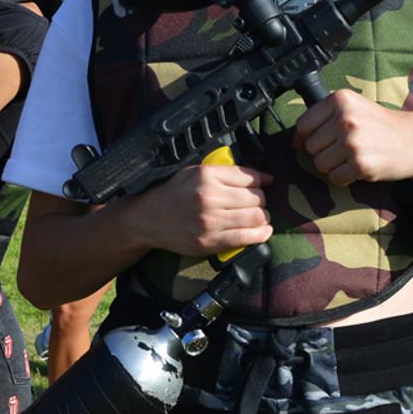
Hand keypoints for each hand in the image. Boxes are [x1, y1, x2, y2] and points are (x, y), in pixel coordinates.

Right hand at [121, 163, 272, 257]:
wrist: (148, 218)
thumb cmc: (173, 193)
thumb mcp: (195, 172)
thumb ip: (226, 172)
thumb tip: (263, 177)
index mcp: (206, 176)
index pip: (250, 177)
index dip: (261, 181)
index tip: (264, 184)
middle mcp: (209, 197)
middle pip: (256, 198)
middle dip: (261, 200)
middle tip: (257, 203)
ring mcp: (210, 221)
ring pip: (255, 217)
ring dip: (263, 217)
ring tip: (260, 217)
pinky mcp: (210, 241)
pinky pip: (246, 238)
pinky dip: (261, 235)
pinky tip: (263, 231)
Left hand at [291, 89, 412, 184]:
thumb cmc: (384, 125)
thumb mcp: (355, 108)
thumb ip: (324, 118)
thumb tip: (295, 142)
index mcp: (340, 100)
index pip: (303, 125)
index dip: (309, 137)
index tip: (324, 141)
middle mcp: (344, 118)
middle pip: (311, 147)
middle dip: (326, 153)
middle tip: (349, 148)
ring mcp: (352, 141)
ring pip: (320, 164)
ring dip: (334, 166)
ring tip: (355, 157)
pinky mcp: (360, 164)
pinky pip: (335, 178)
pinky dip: (346, 178)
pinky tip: (362, 167)